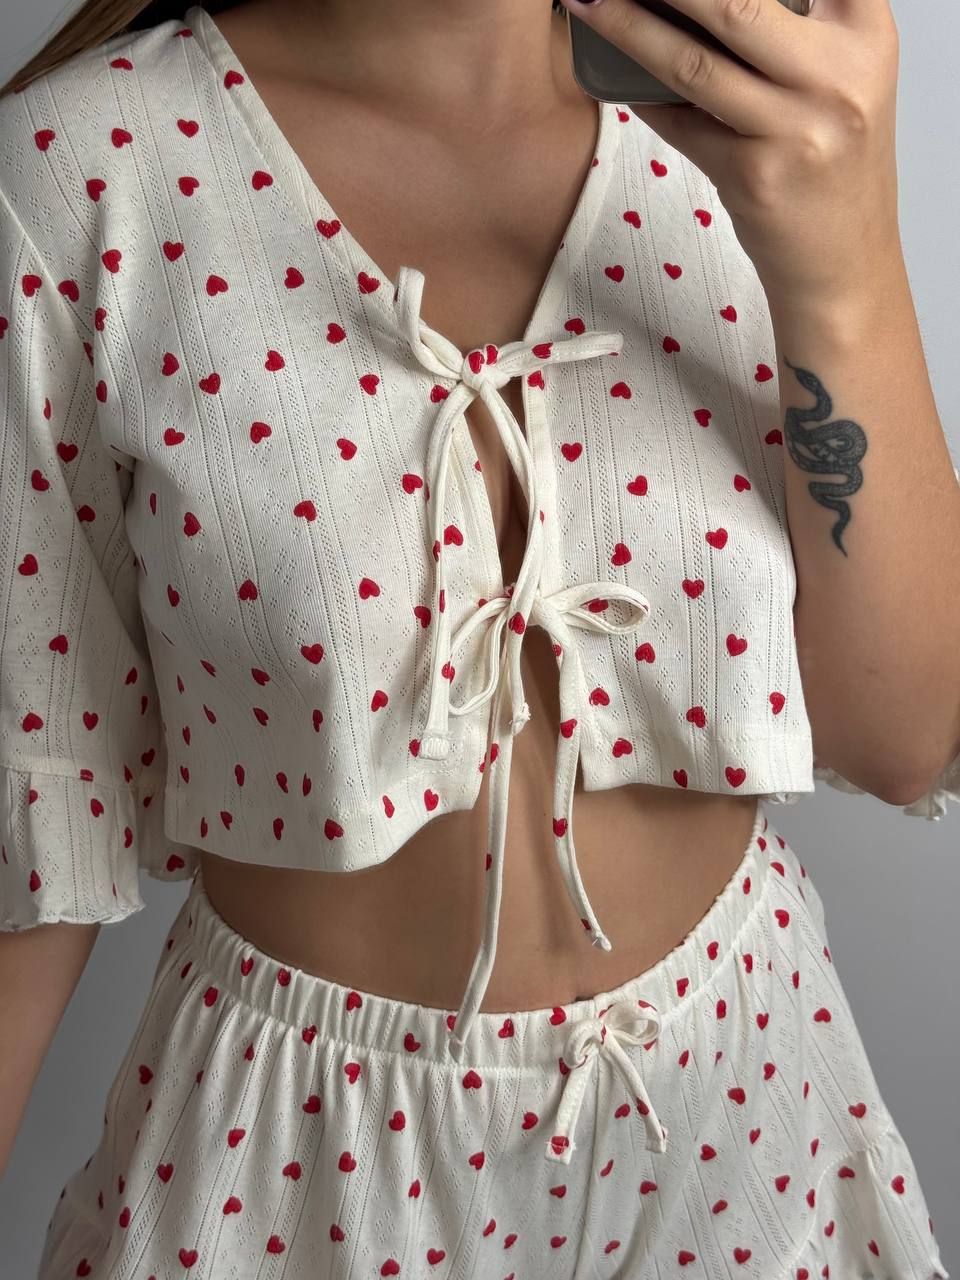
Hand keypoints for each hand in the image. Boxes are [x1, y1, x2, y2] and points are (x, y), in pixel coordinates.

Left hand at [563, 0, 902, 306]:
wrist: (843, 264)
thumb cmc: (831, 166)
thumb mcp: (838, 80)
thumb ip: (792, 31)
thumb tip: (700, 8)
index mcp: (865, 33)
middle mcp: (838, 75)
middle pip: (736, 4)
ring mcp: (795, 128)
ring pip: (693, 63)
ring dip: (629, 28)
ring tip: (590, 2)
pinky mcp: (753, 175)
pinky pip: (681, 123)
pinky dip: (642, 95)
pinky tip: (610, 72)